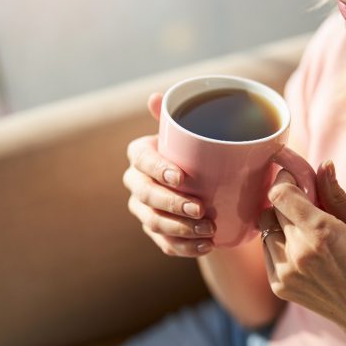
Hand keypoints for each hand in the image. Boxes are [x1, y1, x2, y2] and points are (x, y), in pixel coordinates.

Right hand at [123, 93, 214, 256]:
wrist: (208, 184)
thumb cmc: (199, 153)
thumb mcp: (195, 133)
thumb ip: (180, 116)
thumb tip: (156, 98)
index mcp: (141, 155)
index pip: (142, 160)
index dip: (158, 170)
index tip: (182, 177)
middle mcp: (137, 182)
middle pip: (146, 196)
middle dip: (172, 205)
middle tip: (201, 210)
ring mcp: (144, 210)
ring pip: (154, 223)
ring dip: (181, 229)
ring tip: (208, 231)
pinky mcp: (156, 232)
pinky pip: (165, 243)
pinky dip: (185, 247)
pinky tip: (206, 245)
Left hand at [258, 161, 345, 345]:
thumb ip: (338, 197)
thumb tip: (322, 166)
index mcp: (321, 233)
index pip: (281, 194)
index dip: (286, 180)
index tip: (297, 177)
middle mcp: (297, 253)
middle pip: (272, 209)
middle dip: (287, 199)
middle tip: (308, 202)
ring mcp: (285, 272)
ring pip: (265, 229)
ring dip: (281, 222)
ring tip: (307, 230)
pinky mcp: (279, 286)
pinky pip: (267, 250)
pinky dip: (279, 243)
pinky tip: (303, 249)